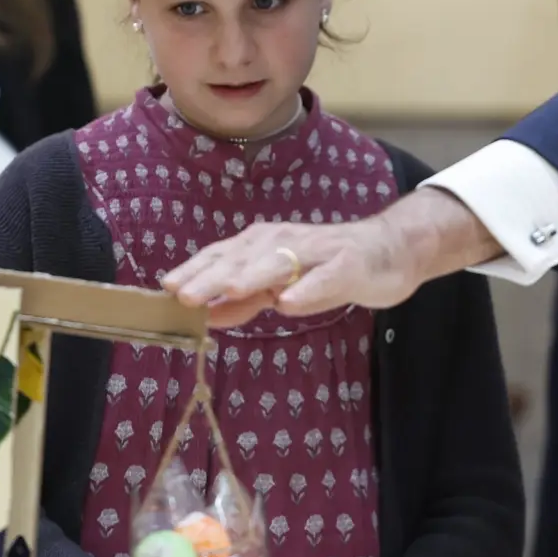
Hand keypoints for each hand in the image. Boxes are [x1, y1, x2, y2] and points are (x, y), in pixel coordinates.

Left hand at [162, 188, 499, 326]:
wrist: (391, 249)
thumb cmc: (331, 267)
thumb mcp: (282, 286)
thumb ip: (247, 299)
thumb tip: (206, 315)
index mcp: (266, 245)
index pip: (223, 255)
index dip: (196, 271)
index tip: (167, 289)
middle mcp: (287, 241)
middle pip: (244, 258)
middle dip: (212, 276)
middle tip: (184, 295)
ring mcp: (319, 252)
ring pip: (280, 262)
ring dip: (253, 276)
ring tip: (228, 291)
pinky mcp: (350, 264)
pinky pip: (326, 277)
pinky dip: (307, 288)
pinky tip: (290, 301)